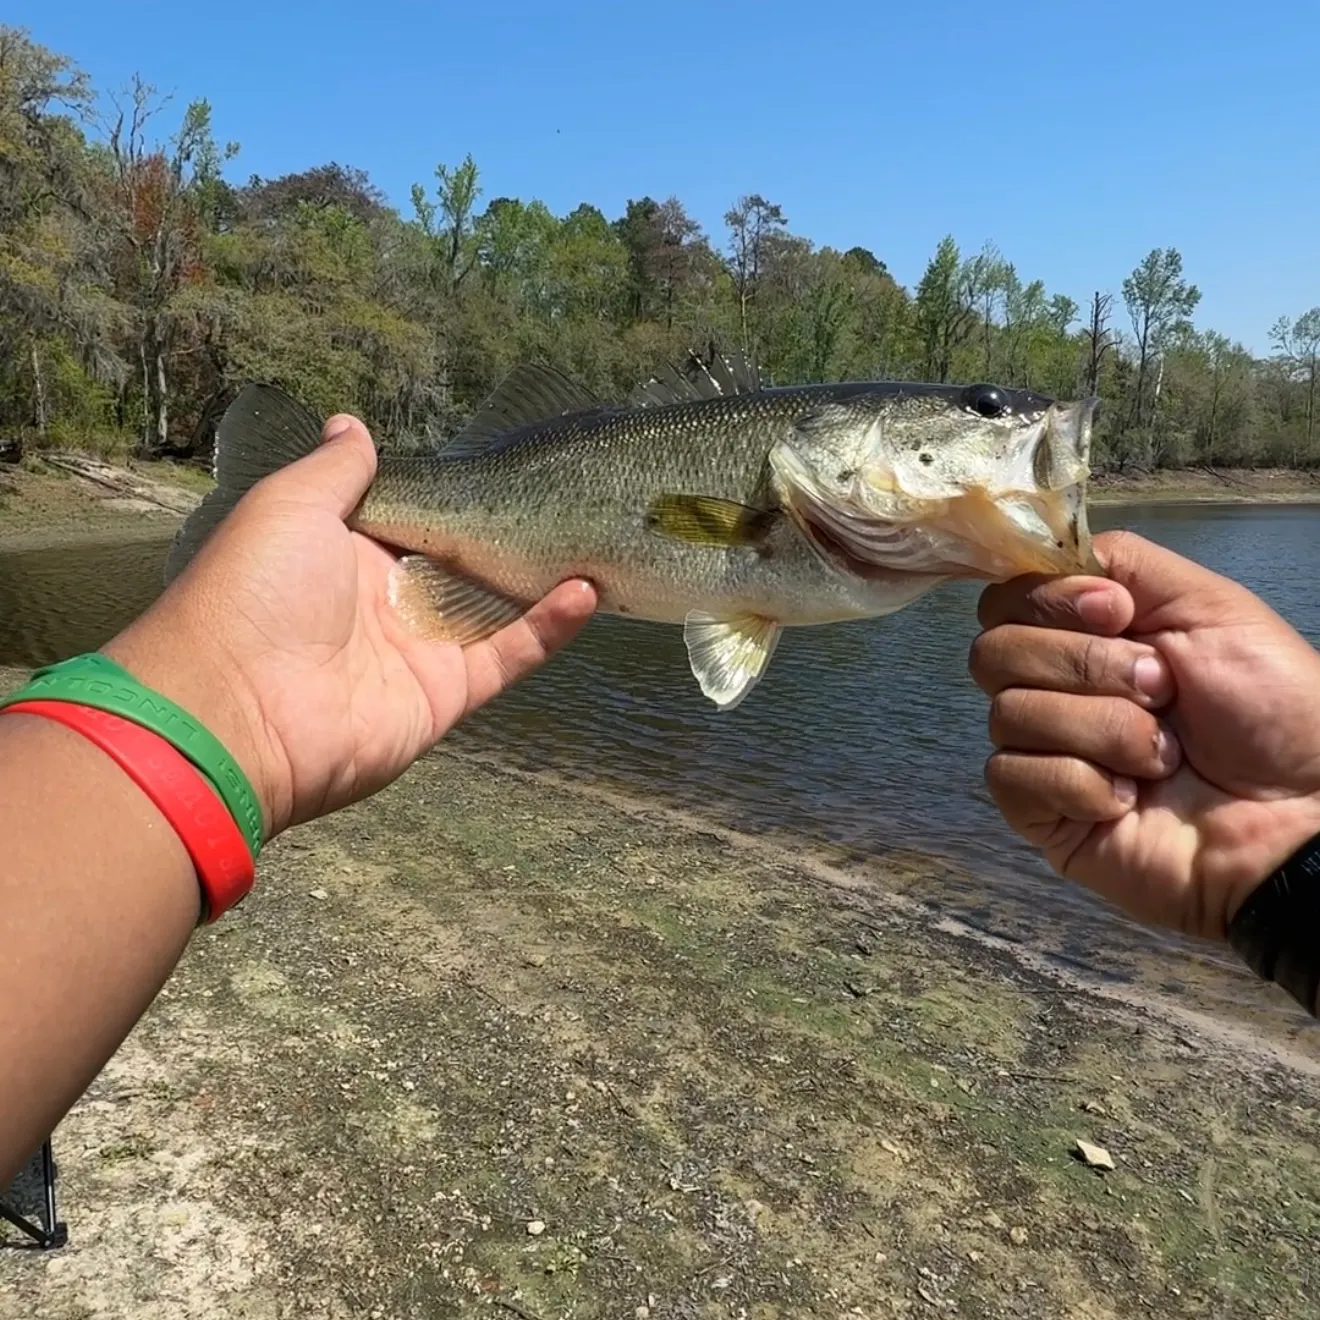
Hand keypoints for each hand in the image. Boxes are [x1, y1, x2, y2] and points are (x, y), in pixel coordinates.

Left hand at [102, 414, 597, 837]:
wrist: (239, 712)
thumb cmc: (257, 592)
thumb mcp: (288, 508)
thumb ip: (336, 471)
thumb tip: (353, 423)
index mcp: (344, 552)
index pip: (414, 516)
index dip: (456, 493)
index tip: (506, 462)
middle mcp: (386, 599)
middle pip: (463, 562)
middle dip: (510, 533)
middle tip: (569, 496)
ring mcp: (421, 649)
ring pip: (496, 608)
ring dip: (542, 578)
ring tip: (594, 538)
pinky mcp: (448, 693)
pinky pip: (507, 655)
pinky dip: (547, 628)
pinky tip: (585, 591)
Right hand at [969, 529, 1319, 939]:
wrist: (1299, 816)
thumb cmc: (1271, 708)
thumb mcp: (1208, 604)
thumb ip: (1120, 562)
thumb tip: (1040, 556)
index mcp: (1088, 634)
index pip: (1006, 599)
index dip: (1050, 601)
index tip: (1118, 613)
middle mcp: (1056, 687)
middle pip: (992, 652)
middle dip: (1085, 666)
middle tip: (1162, 692)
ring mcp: (1044, 752)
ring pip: (1007, 713)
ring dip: (1102, 730)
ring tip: (1163, 757)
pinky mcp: (1039, 814)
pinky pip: (1012, 776)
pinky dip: (1081, 782)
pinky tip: (1129, 800)